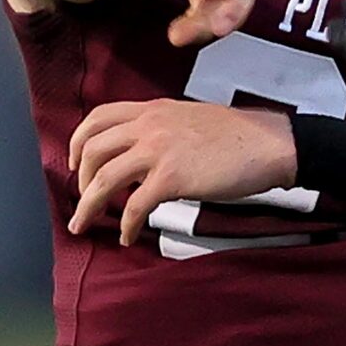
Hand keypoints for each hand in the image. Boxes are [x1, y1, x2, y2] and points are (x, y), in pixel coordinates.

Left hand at [67, 99, 297, 245]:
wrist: (268, 143)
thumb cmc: (239, 136)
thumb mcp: (190, 118)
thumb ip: (161, 129)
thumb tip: (142, 157)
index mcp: (153, 110)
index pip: (99, 117)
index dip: (79, 141)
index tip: (77, 162)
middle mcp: (149, 126)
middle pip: (93, 149)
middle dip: (81, 179)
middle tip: (84, 197)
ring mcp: (158, 151)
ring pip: (104, 179)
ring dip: (89, 206)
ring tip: (84, 224)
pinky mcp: (171, 178)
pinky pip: (134, 205)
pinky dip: (125, 224)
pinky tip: (127, 235)